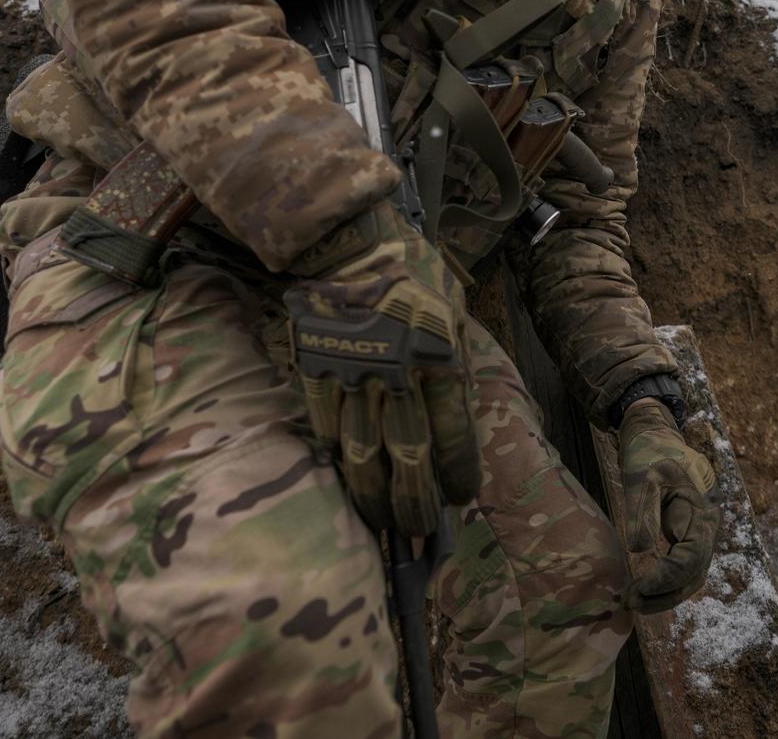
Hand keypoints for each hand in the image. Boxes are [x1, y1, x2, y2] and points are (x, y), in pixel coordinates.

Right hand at [285, 202, 480, 537]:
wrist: (350, 241)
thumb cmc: (414, 276)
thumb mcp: (453, 314)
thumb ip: (454, 365)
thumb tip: (455, 420)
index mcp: (439, 358)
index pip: (453, 435)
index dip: (458, 474)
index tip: (460, 498)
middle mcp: (398, 373)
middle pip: (408, 455)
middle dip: (416, 502)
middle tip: (421, 535)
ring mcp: (353, 375)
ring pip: (364, 452)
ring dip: (375, 496)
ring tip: (384, 525)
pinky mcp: (317, 371)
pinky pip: (326, 428)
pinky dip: (336, 461)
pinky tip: (346, 483)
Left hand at [616, 397, 717, 613]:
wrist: (656, 438)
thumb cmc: (648, 454)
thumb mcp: (642, 478)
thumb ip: (643, 512)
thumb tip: (640, 550)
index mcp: (699, 511)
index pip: (691, 557)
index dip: (666, 577)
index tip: (638, 587)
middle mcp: (706, 527)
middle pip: (695, 574)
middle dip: (664, 594)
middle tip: (631, 603)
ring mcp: (699, 533)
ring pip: (692, 576)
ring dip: (665, 594)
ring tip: (634, 602)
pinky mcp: (688, 536)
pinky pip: (683, 567)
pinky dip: (666, 583)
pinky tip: (643, 590)